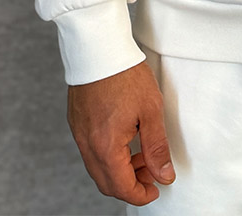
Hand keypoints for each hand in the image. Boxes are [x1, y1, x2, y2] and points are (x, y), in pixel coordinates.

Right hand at [67, 60, 175, 205]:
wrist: (99, 47)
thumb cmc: (124, 74)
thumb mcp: (151, 110)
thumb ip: (157, 147)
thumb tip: (164, 175)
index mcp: (106, 146)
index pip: (122, 187)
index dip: (141, 194)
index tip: (156, 189)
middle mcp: (87, 144)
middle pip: (106, 183)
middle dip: (131, 185)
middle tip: (152, 172)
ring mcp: (79, 133)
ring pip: (97, 168)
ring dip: (119, 170)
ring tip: (141, 154)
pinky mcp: (76, 122)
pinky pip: (90, 151)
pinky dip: (108, 155)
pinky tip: (125, 139)